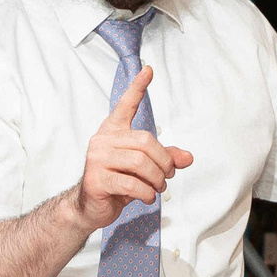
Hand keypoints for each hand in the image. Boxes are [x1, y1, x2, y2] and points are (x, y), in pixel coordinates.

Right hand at [71, 65, 192, 231]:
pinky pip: (131, 183)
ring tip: (157, 188)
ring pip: (140, 163)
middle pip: (145, 142)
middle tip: (167, 176)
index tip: (149, 70)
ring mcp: (97, 159)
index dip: (137, 87)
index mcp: (113, 131)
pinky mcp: (96, 180)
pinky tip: (147, 197)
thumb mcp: (143, 168)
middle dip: (164, 162)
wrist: (89, 206)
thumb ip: (165, 159)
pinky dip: (146, 193)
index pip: (125, 105)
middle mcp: (103, 140)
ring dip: (157, 179)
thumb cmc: (116, 183)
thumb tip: (187, 158)